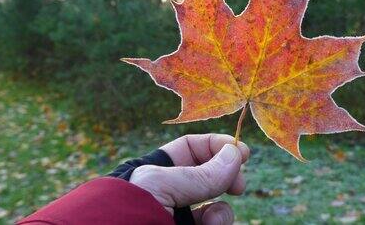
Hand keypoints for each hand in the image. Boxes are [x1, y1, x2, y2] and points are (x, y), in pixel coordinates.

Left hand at [129, 134, 249, 224]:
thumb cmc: (125, 214)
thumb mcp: (160, 185)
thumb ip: (199, 173)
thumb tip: (234, 155)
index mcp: (154, 172)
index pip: (191, 149)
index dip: (216, 146)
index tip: (240, 150)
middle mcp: (169, 194)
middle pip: (210, 177)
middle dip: (227, 177)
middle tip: (239, 185)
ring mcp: (178, 218)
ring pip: (216, 208)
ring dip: (222, 211)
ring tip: (214, 220)